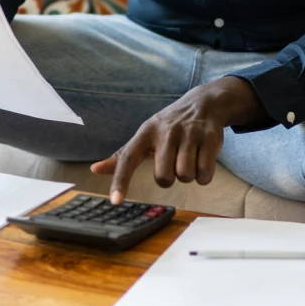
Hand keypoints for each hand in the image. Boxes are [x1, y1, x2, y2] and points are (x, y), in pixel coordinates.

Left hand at [90, 76, 264, 203]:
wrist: (204, 103)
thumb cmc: (169, 126)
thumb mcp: (145, 136)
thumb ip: (122, 156)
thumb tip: (95, 169)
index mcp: (146, 132)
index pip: (128, 158)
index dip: (120, 181)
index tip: (115, 201)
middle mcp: (166, 131)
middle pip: (163, 177)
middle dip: (169, 178)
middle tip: (173, 163)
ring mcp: (189, 134)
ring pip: (185, 176)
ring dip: (188, 175)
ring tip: (189, 158)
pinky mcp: (210, 139)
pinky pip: (204, 174)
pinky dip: (204, 176)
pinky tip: (202, 160)